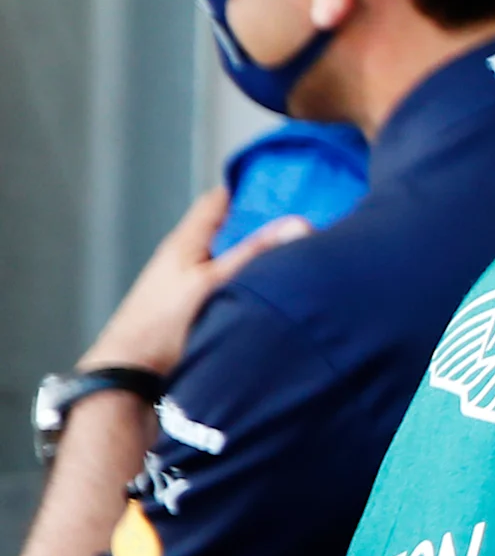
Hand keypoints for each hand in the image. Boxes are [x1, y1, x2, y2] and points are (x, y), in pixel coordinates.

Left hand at [76, 187, 307, 376]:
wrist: (132, 370)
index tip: (284, 185)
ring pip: (230, 256)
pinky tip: (270, 289)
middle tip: (300, 220)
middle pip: (229, 228)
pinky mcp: (196, 305)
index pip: (218, 200)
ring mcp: (191, 281)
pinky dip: (250, 278)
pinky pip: (230, 281)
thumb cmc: (163, 324)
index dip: (248, 188)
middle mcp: (188, 256)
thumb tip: (297, 224)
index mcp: (187, 241)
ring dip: (256, 254)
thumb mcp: (215, 282)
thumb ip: (255, 253)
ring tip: (293, 253)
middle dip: (261, 222)